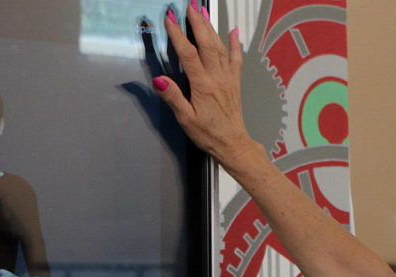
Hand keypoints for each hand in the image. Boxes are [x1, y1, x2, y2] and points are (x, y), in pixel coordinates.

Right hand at [154, 5, 255, 168]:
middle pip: (207, 43)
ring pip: (220, 47)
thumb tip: (159, 79)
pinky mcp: (235, 82)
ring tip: (203, 12)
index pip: (188, 54)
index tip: (169, 18)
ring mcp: (228, 78)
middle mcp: (217, 77)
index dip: (178, 34)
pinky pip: (236, 58)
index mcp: (203, 85)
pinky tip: (233, 31)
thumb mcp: (185, 119)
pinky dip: (235, 43)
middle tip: (190, 6)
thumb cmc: (207, 134)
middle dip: (197, 22)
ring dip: (211, 28)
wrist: (233, 144)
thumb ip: (173, 97)